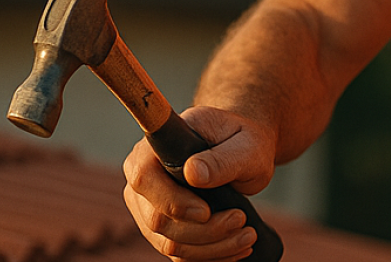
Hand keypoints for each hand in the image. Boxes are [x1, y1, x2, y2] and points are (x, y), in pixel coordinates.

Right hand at [123, 106, 277, 260]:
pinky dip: (212, 255)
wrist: (244, 150)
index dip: (172, 201)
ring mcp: (150, 208)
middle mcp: (145, 181)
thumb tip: (193, 173)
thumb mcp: (243, 145)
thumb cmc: (242, 140)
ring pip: (170, 244)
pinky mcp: (166, 230)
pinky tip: (238, 247)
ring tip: (247, 235)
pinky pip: (182, 254)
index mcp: (153, 149)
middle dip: (204, 229)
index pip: (144, 179)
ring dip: (213, 247)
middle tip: (240, 219)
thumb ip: (222, 159)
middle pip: (158, 220)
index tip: (206, 211)